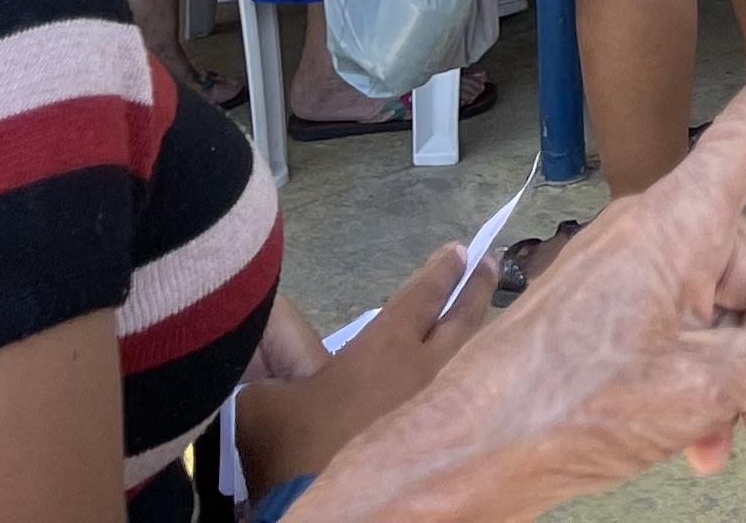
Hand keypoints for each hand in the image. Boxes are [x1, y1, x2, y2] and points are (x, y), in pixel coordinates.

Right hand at [234, 237, 492, 485]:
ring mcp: (439, 408)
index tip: (460, 249)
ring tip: (483, 312)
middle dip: (478, 286)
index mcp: (387, 348)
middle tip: (494, 260)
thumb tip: (250, 360)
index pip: (422, 296)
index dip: (440, 270)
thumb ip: (262, 376)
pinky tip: (461, 377)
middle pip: (463, 319)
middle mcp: (425, 371)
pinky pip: (463, 393)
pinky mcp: (439, 441)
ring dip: (474, 329)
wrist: (323, 512)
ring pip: (468, 355)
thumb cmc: (294, 448)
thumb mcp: (258, 405)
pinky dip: (466, 373)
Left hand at [310, 6, 745, 515]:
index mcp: (677, 224)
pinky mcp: (609, 315)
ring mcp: (630, 274)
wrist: (462, 456)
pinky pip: (683, 331)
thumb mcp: (695, 391)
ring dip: (739, 380)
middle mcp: (656, 233)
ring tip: (730, 447)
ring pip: (723, 309)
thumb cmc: (563, 408)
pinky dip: (701, 383)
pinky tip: (698, 443)